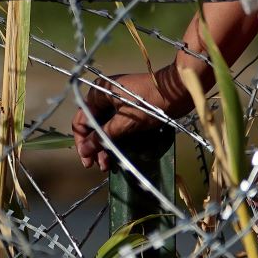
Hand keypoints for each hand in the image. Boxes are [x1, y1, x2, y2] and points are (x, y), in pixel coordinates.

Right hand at [73, 66, 193, 168]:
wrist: (176, 91)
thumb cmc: (148, 104)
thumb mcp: (124, 123)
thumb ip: (102, 137)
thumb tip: (84, 150)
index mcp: (98, 93)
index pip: (81, 120)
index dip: (82, 141)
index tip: (87, 160)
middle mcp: (104, 96)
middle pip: (92, 125)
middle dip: (94, 146)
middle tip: (97, 166)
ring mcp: (117, 102)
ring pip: (104, 127)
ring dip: (104, 146)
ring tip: (107, 166)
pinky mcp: (128, 108)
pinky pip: (115, 125)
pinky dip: (114, 139)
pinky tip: (115, 155)